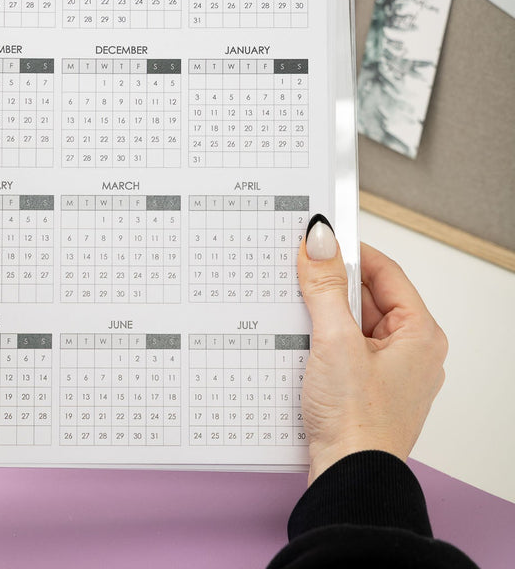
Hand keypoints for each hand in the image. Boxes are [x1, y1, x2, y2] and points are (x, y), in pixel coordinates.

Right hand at [298, 216, 447, 484]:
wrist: (346, 479)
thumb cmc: (357, 423)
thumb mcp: (335, 341)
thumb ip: (325, 287)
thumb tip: (321, 242)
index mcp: (419, 335)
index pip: (386, 272)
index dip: (352, 252)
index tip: (322, 239)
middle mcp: (409, 351)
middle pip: (366, 297)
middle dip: (331, 286)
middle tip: (301, 275)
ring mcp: (386, 371)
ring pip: (351, 322)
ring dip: (323, 314)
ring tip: (300, 315)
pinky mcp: (363, 387)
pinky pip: (342, 347)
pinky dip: (320, 338)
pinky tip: (300, 342)